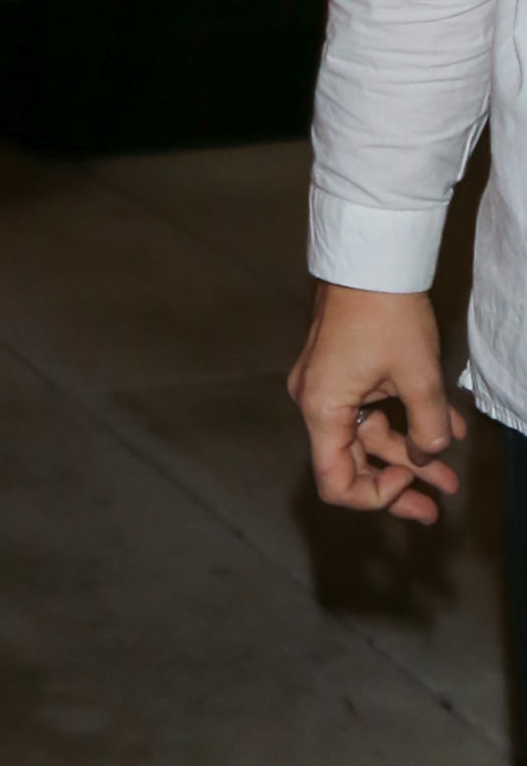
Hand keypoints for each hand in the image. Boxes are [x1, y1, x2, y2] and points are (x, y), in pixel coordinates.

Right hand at [287, 281, 464, 525]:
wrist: (370, 259)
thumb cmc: (386, 315)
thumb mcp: (419, 378)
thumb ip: (428, 427)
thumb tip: (431, 453)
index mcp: (324, 410)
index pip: (335, 482)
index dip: (375, 496)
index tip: (411, 483)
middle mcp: (316, 402)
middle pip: (352, 462)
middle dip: (398, 483)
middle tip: (435, 506)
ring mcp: (326, 384)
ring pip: (368, 435)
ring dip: (410, 452)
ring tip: (450, 472)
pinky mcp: (340, 369)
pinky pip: (370, 408)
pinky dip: (404, 420)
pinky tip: (444, 429)